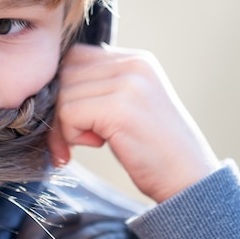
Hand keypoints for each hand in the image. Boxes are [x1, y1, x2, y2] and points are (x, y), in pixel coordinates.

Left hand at [49, 44, 219, 202]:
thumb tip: (49, 88)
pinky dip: (71, 135)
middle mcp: (133, 64)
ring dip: (65, 126)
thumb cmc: (153, 149)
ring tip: (90, 143)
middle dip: (60, 110)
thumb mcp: (128, 105)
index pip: (76, 57)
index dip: (65, 89)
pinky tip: (97, 145)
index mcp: (136, 59)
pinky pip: (69, 113)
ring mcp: (128, 84)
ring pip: (63, 95)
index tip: (72, 120)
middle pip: (65, 74)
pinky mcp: (119, 108)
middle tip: (71, 140)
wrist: (190, 180)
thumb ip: (100, 87)